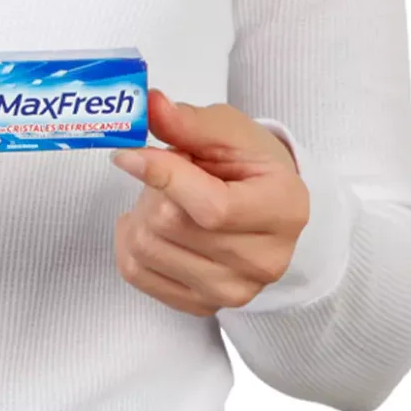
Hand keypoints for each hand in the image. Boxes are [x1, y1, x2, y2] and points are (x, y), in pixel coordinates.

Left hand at [111, 90, 308, 315]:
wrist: (264, 208)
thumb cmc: (248, 165)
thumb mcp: (229, 132)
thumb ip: (190, 121)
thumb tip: (151, 106)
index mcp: (283, 209)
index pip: (211, 207)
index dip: (162, 177)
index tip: (127, 154)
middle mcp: (264, 260)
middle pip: (169, 225)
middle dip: (153, 189)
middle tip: (168, 174)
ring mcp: (233, 291)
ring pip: (144, 249)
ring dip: (139, 215)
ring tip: (165, 200)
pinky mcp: (201, 305)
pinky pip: (135, 273)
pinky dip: (129, 243)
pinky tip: (152, 227)